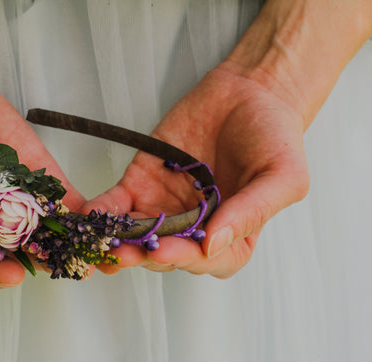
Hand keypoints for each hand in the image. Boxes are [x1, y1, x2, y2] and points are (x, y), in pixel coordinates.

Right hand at [0, 57, 85, 287]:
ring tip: (93, 253)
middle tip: (68, 269)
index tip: (12, 273)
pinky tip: (97, 218)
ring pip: (44, 228)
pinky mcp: (33, 170)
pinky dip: (78, 208)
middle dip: (43, 263)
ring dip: (70, 242)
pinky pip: (58, 194)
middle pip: (17, 252)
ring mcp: (13, 194)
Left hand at [85, 65, 308, 277]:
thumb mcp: (281, 177)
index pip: (204, 259)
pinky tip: (90, 215)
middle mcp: (195, 229)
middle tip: (122, 253)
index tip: (164, 251)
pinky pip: (118, 206)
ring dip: (117, 242)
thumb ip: (251, 212)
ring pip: (137, 237)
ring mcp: (165, 209)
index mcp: (231, 237)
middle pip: (165, 253)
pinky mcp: (141, 186)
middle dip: (143, 255)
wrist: (249, 92)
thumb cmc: (274, 137)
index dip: (183, 258)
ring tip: (100, 242)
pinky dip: (102, 212)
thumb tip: (212, 245)